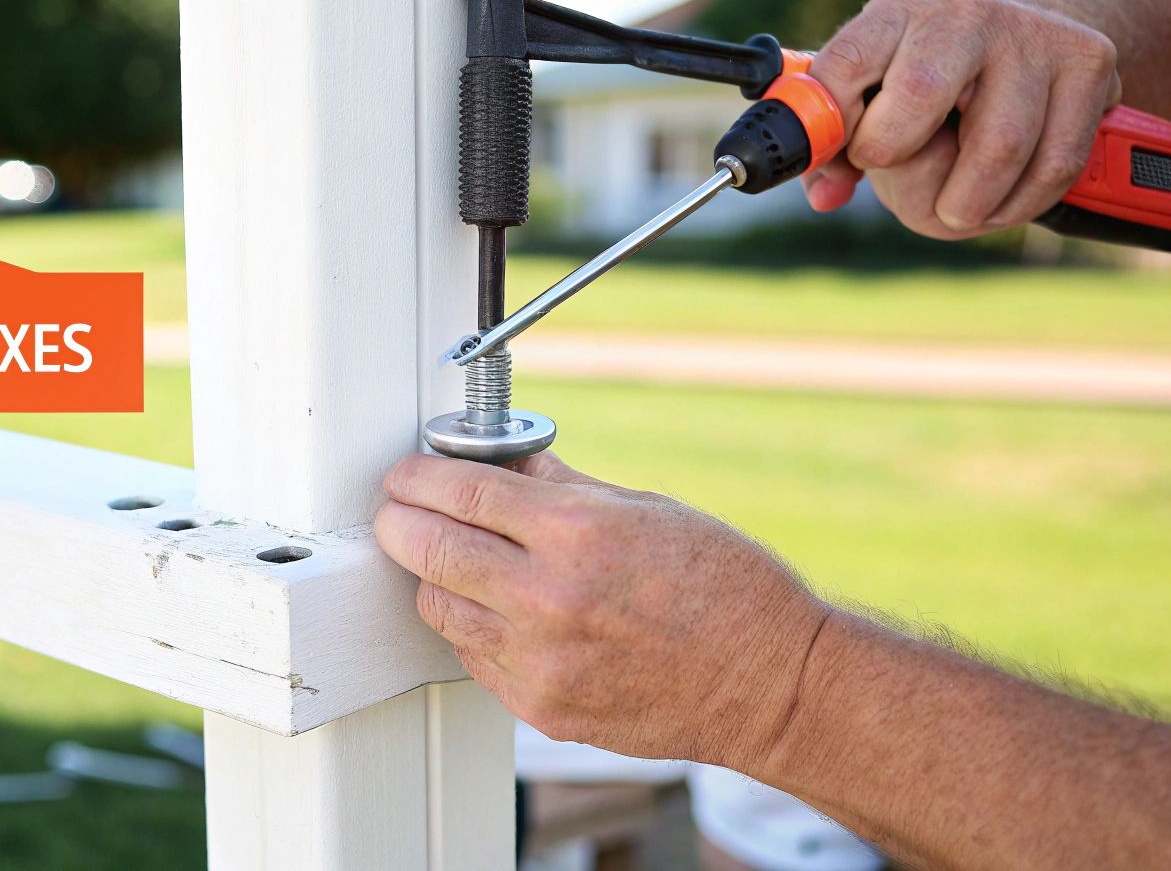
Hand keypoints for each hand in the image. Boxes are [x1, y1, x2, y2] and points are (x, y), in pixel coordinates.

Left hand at [375, 451, 829, 767]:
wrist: (771, 682)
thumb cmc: (726, 587)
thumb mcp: (647, 507)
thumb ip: (563, 486)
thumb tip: (506, 463)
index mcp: (577, 532)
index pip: (461, 492)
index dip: (419, 477)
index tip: (407, 474)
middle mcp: (549, 597)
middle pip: (428, 549)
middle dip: (401, 521)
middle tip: (399, 510)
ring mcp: (541, 660)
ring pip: (440, 607)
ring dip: (436, 576)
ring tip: (454, 558)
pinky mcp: (542, 707)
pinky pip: (474, 657)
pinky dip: (474, 627)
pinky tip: (497, 608)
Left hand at [804, 0, 1121, 238]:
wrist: (1028, 34)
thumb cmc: (930, 80)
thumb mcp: (874, 96)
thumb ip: (835, 149)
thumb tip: (825, 195)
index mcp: (898, 9)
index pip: (845, 65)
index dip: (836, 128)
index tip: (853, 160)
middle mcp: (965, 10)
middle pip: (921, 98)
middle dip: (906, 168)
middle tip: (913, 184)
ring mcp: (1033, 32)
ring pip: (998, 148)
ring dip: (969, 204)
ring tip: (958, 204)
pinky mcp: (1089, 60)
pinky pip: (1054, 164)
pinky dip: (1021, 203)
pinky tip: (1003, 198)